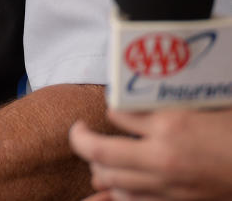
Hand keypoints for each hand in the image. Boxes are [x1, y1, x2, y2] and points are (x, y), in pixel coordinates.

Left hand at [70, 107, 231, 199]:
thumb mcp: (206, 107)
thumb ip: (169, 102)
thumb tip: (141, 95)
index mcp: (171, 125)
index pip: (116, 113)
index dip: (111, 108)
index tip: (112, 106)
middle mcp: (162, 156)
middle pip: (99, 151)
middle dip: (81, 139)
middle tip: (78, 131)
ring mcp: (167, 184)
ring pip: (111, 179)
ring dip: (98, 166)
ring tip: (97, 156)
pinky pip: (132, 199)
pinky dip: (117, 190)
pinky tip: (115, 182)